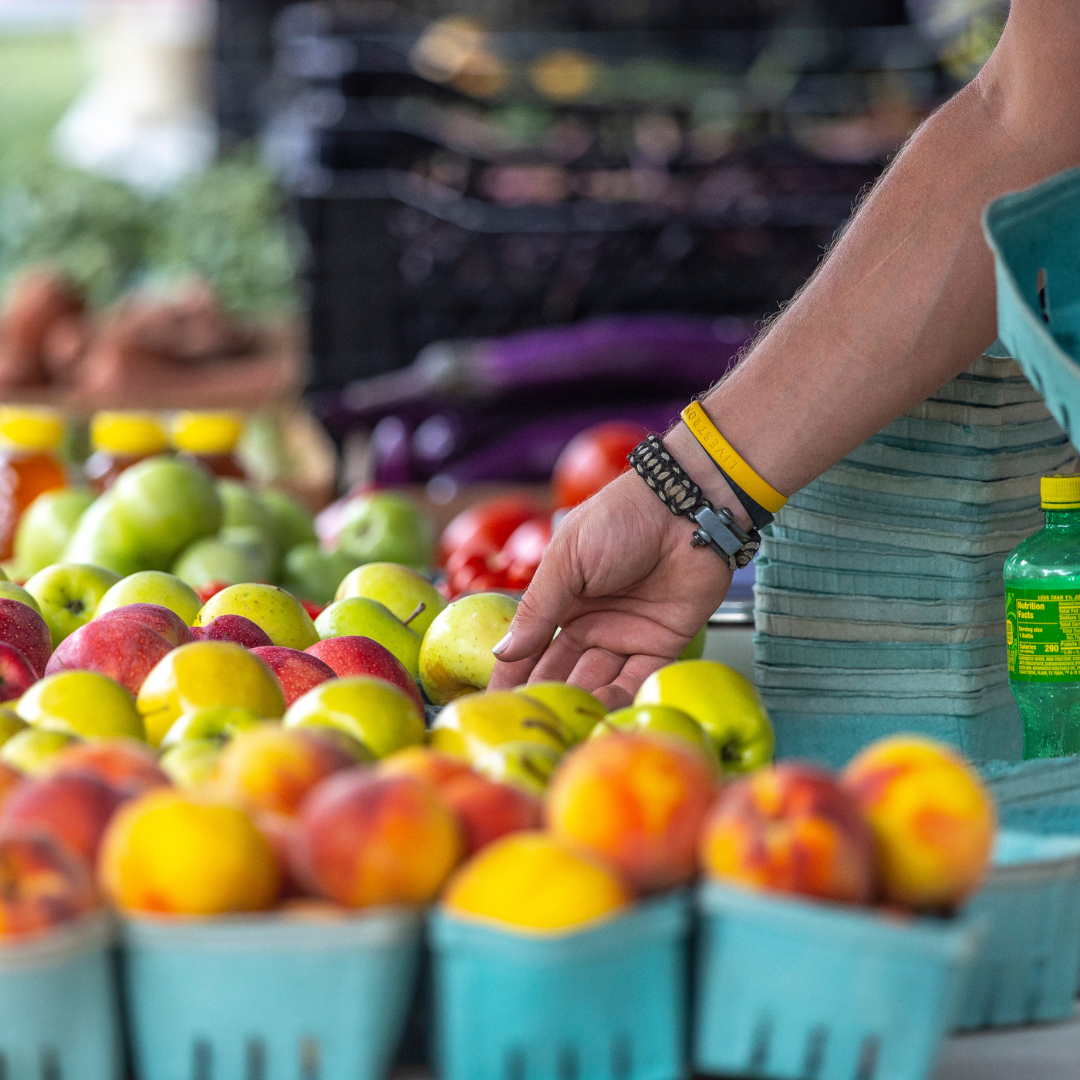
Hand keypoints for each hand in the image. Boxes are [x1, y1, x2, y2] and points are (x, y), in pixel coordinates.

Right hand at [488, 469, 731, 707]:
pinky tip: (602, 708)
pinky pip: (637, 679)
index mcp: (562, 598)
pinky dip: (620, 696)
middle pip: (563, 670)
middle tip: (531, 722)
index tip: (496, 706)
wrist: (686, 507)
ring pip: (598, 680)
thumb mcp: (567, 560)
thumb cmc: (621, 519)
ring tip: (566, 722)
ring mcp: (626, 635)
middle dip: (547, 696)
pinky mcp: (663, 644)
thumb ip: (537, 610)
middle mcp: (592, 621)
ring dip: (582, 701)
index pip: (530, 646)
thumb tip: (502, 652)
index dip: (512, 675)